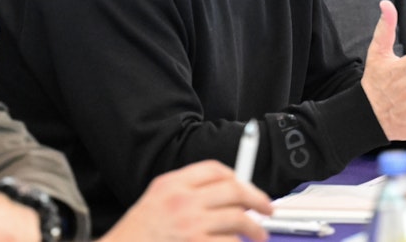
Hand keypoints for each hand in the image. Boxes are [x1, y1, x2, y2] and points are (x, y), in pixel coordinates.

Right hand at [98, 160, 272, 241]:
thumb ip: (186, 190)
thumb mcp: (156, 199)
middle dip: (257, 199)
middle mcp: (183, 201)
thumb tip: (224, 191)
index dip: (238, 177)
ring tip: (260, 236)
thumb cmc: (137, 234)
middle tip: (267, 209)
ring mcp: (190, 225)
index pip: (215, 170)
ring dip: (255, 229)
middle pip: (233, 189)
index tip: (248, 187)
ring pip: (238, 218)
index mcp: (172, 184)